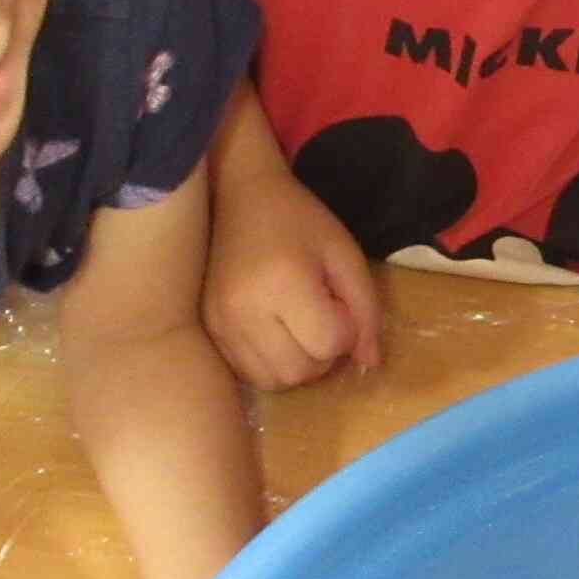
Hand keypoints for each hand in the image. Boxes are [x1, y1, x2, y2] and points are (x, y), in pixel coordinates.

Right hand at [205, 160, 382, 390]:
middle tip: (322, 315)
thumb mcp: (345, 254)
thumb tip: (369, 362)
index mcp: (282, 283)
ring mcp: (221, 325)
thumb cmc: (300, 221)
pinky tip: (277, 332)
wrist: (239, 197)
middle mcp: (244, 311)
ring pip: (275, 381)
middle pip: (301, 372)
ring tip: (300, 326)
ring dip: (299, 365)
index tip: (337, 300)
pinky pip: (251, 374)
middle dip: (324, 353)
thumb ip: (366, 309)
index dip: (346, 328)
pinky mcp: (209, 331)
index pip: (328, 344)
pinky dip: (272, 364)